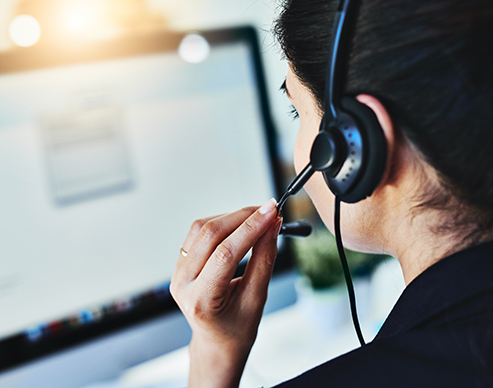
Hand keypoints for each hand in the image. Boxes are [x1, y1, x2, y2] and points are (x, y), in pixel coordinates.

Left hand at [170, 198, 280, 387]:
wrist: (217, 341)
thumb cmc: (237, 327)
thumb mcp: (257, 297)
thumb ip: (264, 259)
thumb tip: (272, 225)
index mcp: (200, 300)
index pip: (225, 254)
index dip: (251, 228)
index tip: (272, 212)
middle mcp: (182, 283)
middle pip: (210, 235)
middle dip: (243, 217)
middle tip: (269, 210)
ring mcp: (178, 272)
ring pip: (202, 228)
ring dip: (232, 217)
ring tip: (257, 217)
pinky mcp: (180, 263)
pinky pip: (198, 233)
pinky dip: (221, 223)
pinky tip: (239, 225)